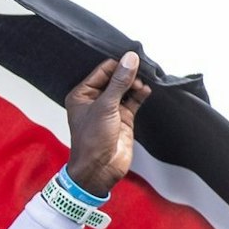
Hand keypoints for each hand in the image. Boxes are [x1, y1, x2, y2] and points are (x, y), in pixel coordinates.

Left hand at [64, 52, 150, 196]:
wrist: (99, 169)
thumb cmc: (92, 141)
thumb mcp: (105, 106)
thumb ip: (119, 82)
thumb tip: (130, 59)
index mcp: (82, 94)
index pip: (103, 70)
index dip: (118, 65)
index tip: (133, 60)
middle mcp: (95, 100)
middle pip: (116, 78)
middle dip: (129, 73)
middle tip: (141, 71)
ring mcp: (110, 108)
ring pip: (126, 88)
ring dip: (136, 83)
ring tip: (142, 84)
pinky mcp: (123, 117)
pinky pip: (134, 100)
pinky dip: (141, 94)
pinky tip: (146, 90)